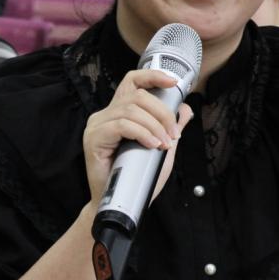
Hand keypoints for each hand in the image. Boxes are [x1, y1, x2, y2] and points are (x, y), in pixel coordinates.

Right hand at [82, 69, 194, 202]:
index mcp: (119, 112)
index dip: (153, 76)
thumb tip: (184, 109)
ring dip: (155, 126)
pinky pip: (121, 125)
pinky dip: (142, 133)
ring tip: (164, 143)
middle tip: (174, 134)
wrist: (119, 204)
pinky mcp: (94, 138)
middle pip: (137, 95)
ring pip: (131, 110)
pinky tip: (152, 145)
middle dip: (162, 112)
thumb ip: (169, 128)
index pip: (133, 82)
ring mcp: (97, 125)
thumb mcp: (161, 148)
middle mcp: (105, 114)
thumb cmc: (136, 178)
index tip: (173, 82)